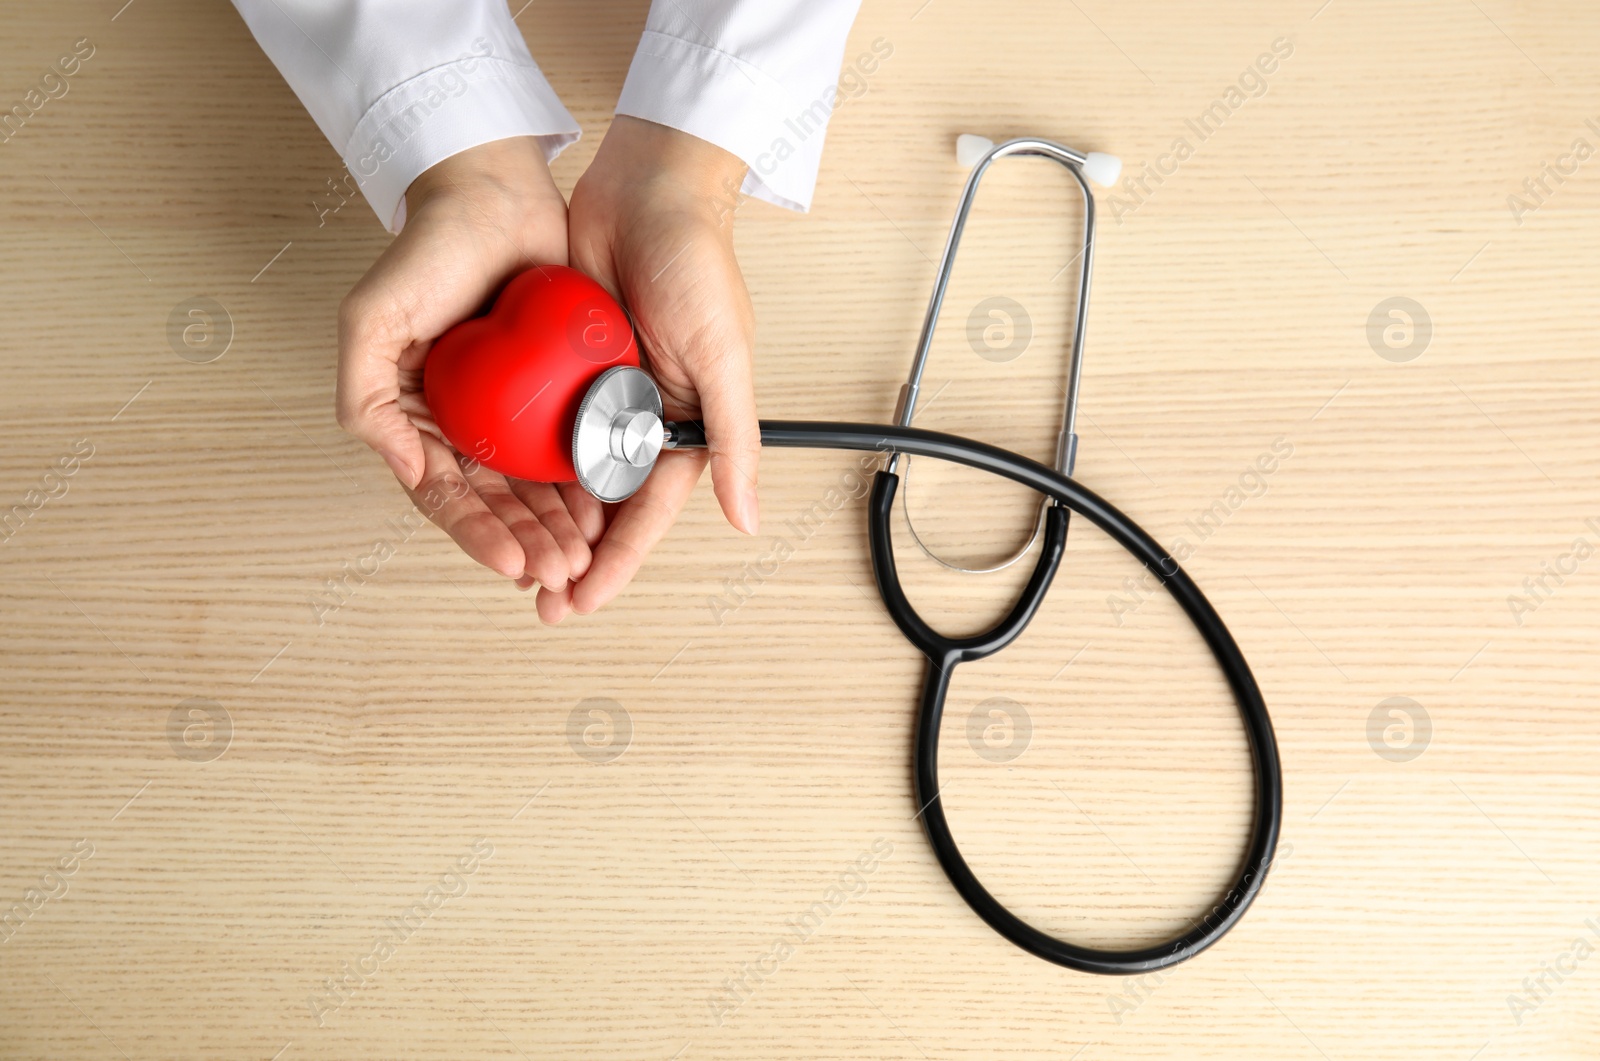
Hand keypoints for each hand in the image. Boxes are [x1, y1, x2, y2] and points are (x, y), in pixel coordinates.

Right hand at [337, 137, 594, 593]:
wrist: (495, 194)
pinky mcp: (556, 390)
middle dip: (528, 543)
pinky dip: (588, 482)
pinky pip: (574, 447)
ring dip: (560, 527)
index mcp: (416, 419)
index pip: (444, 495)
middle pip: (496, 504)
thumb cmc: (426, 251)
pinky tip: (607, 506)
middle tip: (560, 570)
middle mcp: (463, 424)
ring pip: (537, 488)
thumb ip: (364, 399)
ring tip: (585, 555)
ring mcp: (512, 411)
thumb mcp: (370, 320)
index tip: (512, 562)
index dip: (477, 534)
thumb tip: (405, 472)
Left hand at [545, 116, 758, 622]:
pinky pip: (536, 423)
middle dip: (574, 556)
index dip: (616, 563)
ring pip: (565, 476)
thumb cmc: (699, 262)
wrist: (646, 188)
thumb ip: (731, 437)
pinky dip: (519, 460)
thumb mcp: (723, 355)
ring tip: (511, 561)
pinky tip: (492, 490)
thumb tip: (745, 519)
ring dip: (542, 520)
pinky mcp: (561, 364)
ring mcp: (597, 394)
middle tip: (538, 598)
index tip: (580, 601)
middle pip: (602, 507)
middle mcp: (638, 418)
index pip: (645, 513)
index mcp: (682, 426)